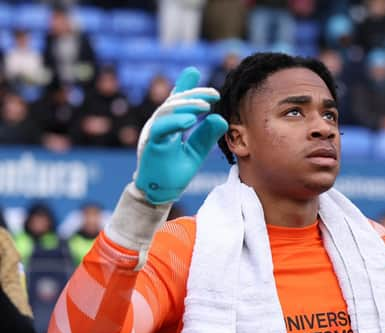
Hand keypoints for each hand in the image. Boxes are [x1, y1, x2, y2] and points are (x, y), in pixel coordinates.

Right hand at [133, 67, 227, 204]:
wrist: (160, 193)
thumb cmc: (175, 172)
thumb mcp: (196, 151)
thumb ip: (206, 135)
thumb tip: (221, 118)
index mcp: (170, 124)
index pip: (178, 102)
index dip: (186, 87)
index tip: (198, 76)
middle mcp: (160, 125)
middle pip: (174, 102)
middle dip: (194, 94)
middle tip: (214, 93)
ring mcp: (154, 133)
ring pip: (167, 111)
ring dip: (187, 106)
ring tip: (205, 105)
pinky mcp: (150, 145)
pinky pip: (161, 128)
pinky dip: (175, 121)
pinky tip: (191, 120)